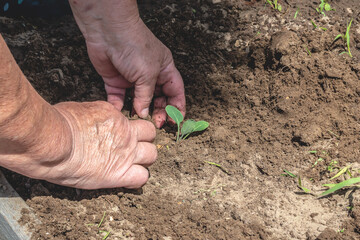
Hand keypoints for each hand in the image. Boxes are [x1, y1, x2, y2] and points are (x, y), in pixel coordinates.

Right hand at [45, 101, 156, 188]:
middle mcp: (126, 134)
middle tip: (132, 149)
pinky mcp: (119, 174)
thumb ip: (96, 115)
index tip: (124, 135)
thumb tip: (95, 119)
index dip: (132, 129)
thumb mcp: (81, 109)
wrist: (55, 143)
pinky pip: (142, 178)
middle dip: (144, 141)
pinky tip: (127, 180)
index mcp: (115, 117)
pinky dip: (137, 180)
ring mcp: (126, 153)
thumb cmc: (58, 125)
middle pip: (150, 135)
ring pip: (152, 155)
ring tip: (131, 165)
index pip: (134, 122)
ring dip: (144, 160)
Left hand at [69, 0, 185, 127]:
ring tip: (139, 121)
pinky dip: (120, 106)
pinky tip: (121, 113)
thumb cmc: (134, 46)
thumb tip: (144, 113)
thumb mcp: (147, 74)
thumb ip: (146, 96)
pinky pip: (119, 98)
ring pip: (139, 101)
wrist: (108, 33)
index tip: (175, 122)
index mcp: (165, 69)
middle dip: (158, 112)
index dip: (177, 107)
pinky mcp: (116, 81)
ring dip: (139, 111)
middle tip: (156, 124)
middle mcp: (150, 75)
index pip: (175, 91)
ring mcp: (133, 79)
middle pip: (158, 98)